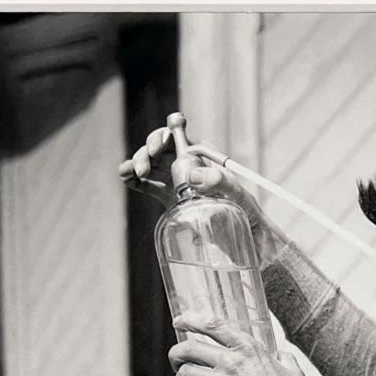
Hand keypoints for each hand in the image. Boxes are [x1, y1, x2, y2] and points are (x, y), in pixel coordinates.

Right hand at [117, 118, 265, 227]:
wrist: (249, 239)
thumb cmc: (249, 212)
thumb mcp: (238, 195)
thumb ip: (220, 182)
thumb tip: (192, 176)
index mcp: (201, 158)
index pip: (178, 138)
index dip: (163, 137)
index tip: (157, 148)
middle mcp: (187, 166)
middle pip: (159, 149)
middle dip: (146, 152)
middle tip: (144, 169)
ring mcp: (177, 182)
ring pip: (150, 165)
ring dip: (136, 164)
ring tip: (130, 173)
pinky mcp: (171, 199)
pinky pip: (148, 185)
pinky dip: (135, 180)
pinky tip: (127, 179)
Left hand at [169, 313, 310, 375]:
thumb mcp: (293, 372)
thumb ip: (285, 358)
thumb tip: (280, 354)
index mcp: (249, 348)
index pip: (213, 325)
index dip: (191, 320)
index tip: (179, 321)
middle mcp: (231, 362)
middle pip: (188, 348)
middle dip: (176, 353)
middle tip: (177, 359)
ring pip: (184, 371)